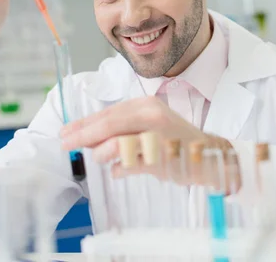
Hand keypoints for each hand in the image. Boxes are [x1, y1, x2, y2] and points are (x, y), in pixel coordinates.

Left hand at [61, 97, 236, 187]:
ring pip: (119, 142)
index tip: (65, 131)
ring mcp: (158, 136)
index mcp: (146, 105)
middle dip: (83, 135)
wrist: (210, 155)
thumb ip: (121, 130)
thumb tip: (88, 139)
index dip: (84, 123)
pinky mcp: (163, 158)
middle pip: (109, 124)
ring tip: (99, 157)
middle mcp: (152, 116)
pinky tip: (118, 170)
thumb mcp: (148, 125)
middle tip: (65, 144)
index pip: (108, 112)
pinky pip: (132, 164)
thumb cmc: (174, 140)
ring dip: (103, 151)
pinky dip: (121, 168)